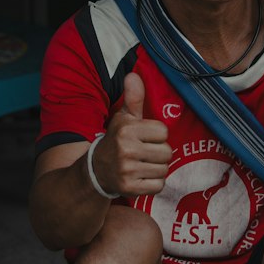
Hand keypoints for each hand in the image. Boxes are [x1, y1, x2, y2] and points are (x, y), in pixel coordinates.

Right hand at [90, 73, 171, 197]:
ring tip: (143, 165)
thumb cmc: (116, 140)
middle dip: (159, 153)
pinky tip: (141, 177)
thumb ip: (133, 98)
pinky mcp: (130, 188)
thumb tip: (133, 75)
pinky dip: (153, 183)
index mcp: (126, 129)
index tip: (145, 138)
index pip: (163, 131)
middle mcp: (125, 149)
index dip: (157, 135)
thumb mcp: (123, 118)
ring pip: (164, 170)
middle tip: (145, 153)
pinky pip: (158, 186)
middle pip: (167, 152)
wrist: (96, 170)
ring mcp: (127, 170)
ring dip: (157, 168)